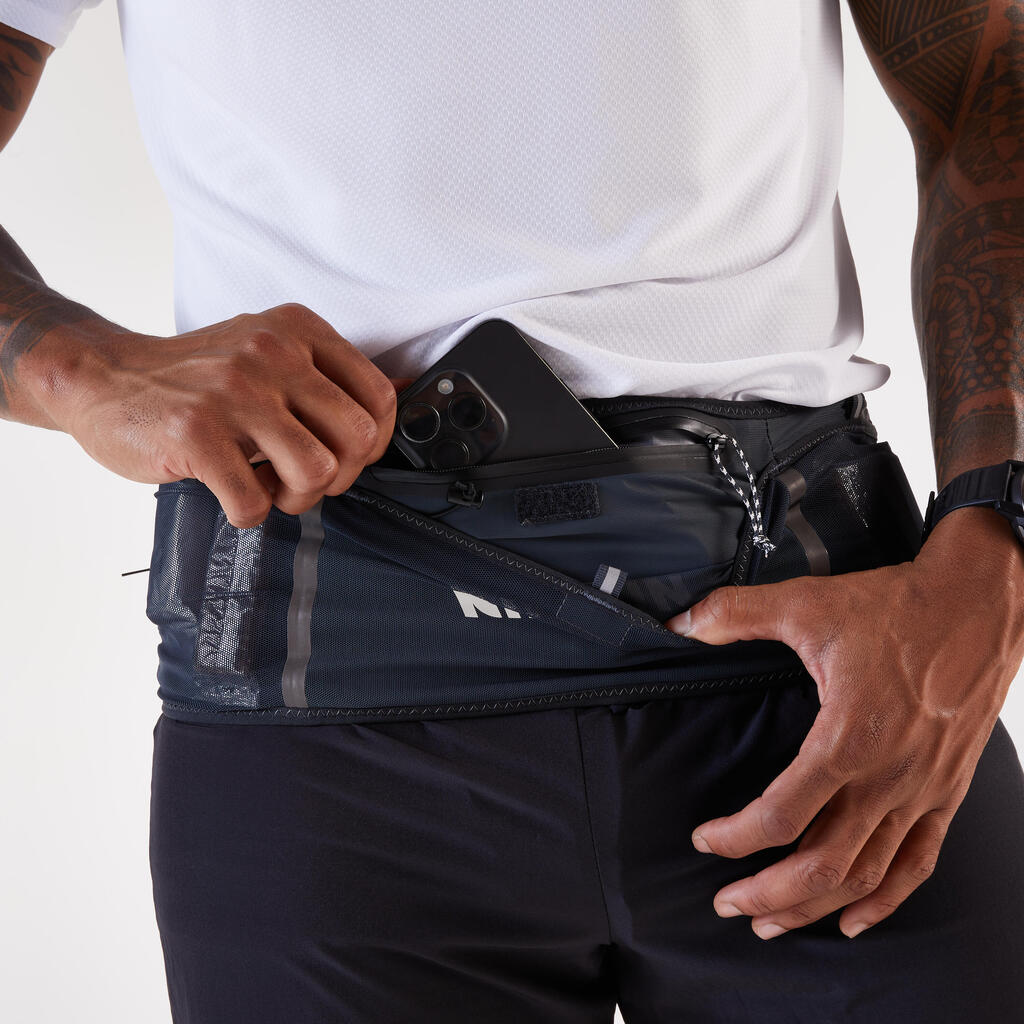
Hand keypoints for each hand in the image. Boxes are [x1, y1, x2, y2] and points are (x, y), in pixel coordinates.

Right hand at [38, 302, 416, 526]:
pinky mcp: (196, 433)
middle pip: (357, 440)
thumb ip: (328, 372)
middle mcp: (271, 353)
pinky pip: (255, 502)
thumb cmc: (195, 375)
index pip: (379, 396)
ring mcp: (233, 392)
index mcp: (297, 330)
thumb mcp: (268, 349)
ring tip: (269, 485)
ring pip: (317, 473)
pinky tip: (231, 492)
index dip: (375, 442)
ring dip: (297, 498)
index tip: (348, 456)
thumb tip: (406, 391)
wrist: (104, 376)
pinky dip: (248, 512)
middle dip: (340, 477)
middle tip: (305, 478)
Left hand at [663, 506, 1023, 939]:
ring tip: (771, 922)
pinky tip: (854, 919)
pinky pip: (918, 864)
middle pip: (822, 864)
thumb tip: (679, 623)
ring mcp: (921, 790)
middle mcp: (887, 777)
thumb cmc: (895, 606)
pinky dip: (885, 901)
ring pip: (866, 875)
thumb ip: (735, 614)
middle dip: (767, 893)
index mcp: (847, 737)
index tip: (704, 838)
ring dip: (815, 906)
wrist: (977, 603)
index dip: (735, 837)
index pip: (781, 815)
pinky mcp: (946, 791)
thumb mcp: (804, 602)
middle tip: (726, 903)